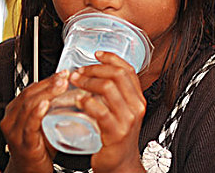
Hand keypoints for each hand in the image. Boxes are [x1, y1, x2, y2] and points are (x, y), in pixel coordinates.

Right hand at [1, 70, 69, 172]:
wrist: (30, 171)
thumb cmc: (38, 146)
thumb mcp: (43, 121)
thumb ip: (51, 107)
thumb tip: (73, 90)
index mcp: (15, 111)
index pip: (30, 89)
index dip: (47, 79)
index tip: (63, 72)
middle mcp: (11, 119)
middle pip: (29, 95)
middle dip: (49, 83)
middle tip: (65, 76)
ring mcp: (15, 132)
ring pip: (29, 106)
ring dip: (47, 94)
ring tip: (60, 86)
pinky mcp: (24, 144)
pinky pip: (29, 126)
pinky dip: (37, 113)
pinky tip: (45, 105)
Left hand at [70, 51, 146, 172]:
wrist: (120, 165)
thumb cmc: (117, 139)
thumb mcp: (122, 112)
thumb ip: (115, 96)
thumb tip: (97, 76)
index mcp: (138, 99)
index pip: (128, 70)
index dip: (112, 58)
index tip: (97, 54)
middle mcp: (136, 106)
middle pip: (118, 75)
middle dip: (95, 69)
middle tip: (80, 72)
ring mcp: (127, 119)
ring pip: (109, 88)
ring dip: (88, 81)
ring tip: (76, 83)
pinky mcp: (116, 133)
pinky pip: (101, 111)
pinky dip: (87, 102)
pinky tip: (79, 101)